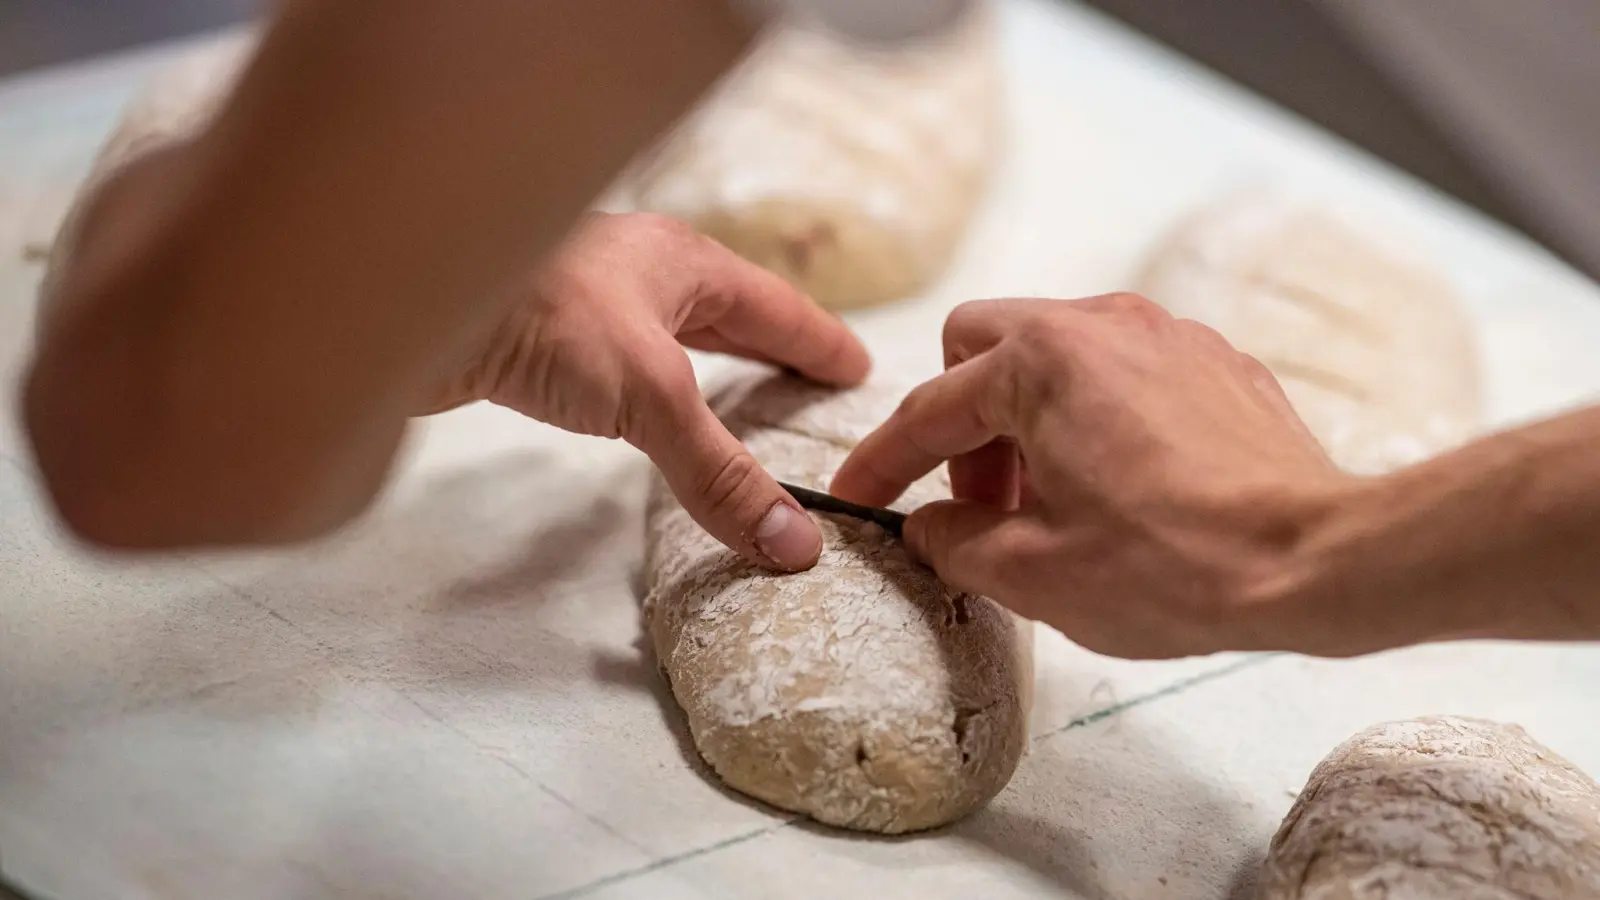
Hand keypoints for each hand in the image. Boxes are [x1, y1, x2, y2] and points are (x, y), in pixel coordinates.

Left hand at [429, 212, 870, 570]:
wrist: (403, 297)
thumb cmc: (539, 314)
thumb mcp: (651, 394)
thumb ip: (720, 473)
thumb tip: (794, 545)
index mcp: (684, 262)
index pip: (776, 309)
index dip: (820, 344)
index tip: (857, 369)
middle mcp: (639, 272)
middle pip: (727, 313)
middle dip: (771, 348)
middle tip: (813, 384)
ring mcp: (587, 300)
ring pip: (671, 336)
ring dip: (710, 367)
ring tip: (741, 401)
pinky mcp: (539, 334)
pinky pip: (622, 363)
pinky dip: (654, 389)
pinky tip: (645, 411)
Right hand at [830, 293, 1355, 657]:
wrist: (1316, 559)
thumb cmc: (1177, 566)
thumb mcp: (1034, 574)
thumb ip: (955, 540)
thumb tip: (930, 525)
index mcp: (1041, 362)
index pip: (930, 410)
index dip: (883, 461)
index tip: (859, 494)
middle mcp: (1101, 324)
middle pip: (983, 346)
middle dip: (962, 423)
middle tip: (981, 503)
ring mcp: (1166, 335)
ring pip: (1054, 354)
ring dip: (1026, 421)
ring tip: (1052, 505)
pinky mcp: (1214, 362)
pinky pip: (1121, 371)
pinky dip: (1092, 418)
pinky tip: (1118, 488)